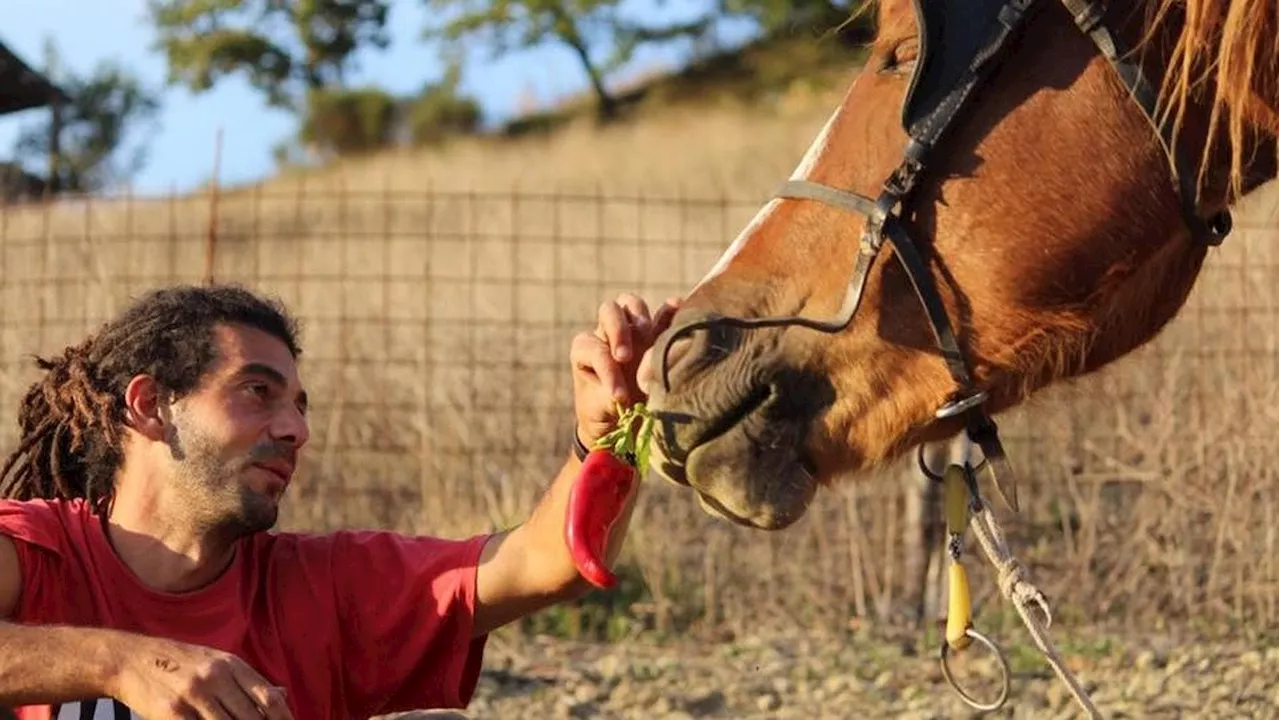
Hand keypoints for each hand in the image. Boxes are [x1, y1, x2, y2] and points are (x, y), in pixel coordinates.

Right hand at [111, 635, 291, 719]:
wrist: (133, 659)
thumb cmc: (181, 662)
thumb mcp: (218, 662)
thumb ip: (248, 681)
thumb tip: (282, 694)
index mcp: (231, 664)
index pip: (267, 696)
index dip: (283, 717)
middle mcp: (215, 677)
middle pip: (251, 716)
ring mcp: (194, 695)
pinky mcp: (172, 713)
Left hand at [570, 293, 679, 447]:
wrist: (619, 422)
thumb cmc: (604, 414)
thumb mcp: (601, 410)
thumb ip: (610, 398)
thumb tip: (626, 396)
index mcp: (585, 350)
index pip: (595, 349)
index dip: (607, 370)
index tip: (620, 396)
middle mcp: (606, 333)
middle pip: (609, 311)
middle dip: (618, 330)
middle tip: (625, 357)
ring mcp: (632, 331)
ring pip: (631, 305)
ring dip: (640, 316)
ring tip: (648, 333)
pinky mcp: (655, 336)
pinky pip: (664, 315)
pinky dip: (672, 311)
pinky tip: (682, 308)